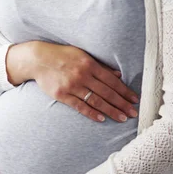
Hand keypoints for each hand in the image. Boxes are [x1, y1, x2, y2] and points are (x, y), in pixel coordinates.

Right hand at [6, 41, 139, 122]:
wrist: (38, 59)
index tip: (134, 99)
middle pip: (107, 92)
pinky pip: (79, 106)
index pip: (112, 81)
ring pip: (96, 101)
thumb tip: (118, 75)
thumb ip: (100, 66)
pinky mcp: (62, 95)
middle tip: (133, 112)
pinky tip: (101, 118)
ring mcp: (72, 86)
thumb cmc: (62, 56)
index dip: (124, 91)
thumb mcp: (82, 55)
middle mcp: (82, 76)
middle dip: (122, 103)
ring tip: (122, 118)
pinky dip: (91, 113)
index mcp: (89, 64)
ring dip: (110, 110)